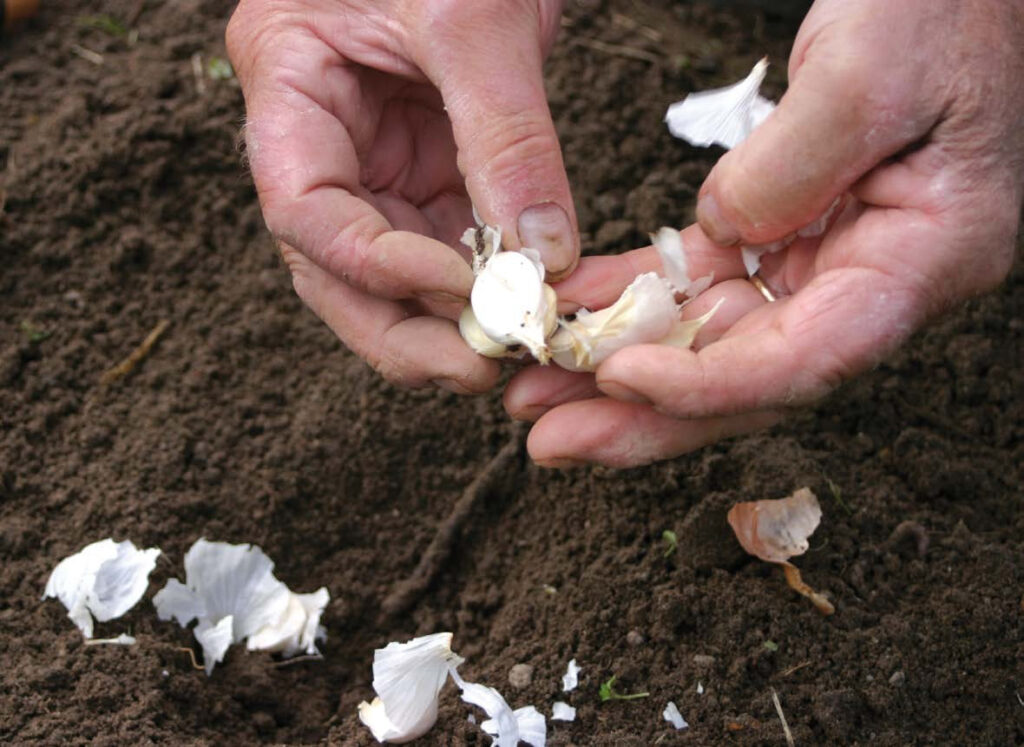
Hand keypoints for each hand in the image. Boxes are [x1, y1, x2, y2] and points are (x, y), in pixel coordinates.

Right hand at [226, 0, 576, 392]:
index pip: (305, 209)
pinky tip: (523, 309)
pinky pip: (445, 244)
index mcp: (288, 83)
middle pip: (335, 267)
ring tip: (507, 354)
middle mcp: (320, 136)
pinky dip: (483, 285)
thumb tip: (542, 256)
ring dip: (445, 321)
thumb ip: (506, 138)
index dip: (375, 264)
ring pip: (389, 272)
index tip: (459, 292)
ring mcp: (373, 157)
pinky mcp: (426, 166)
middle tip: (478, 368)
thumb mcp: (477, 19)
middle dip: (404, 326)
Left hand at [504, 0, 1022, 466]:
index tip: (620, 379)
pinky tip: (569, 309)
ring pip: (708, 339)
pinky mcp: (776, 229)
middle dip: (642, 413)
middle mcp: (867, 281)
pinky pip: (692, 278)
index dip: (709, 384)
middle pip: (746, 376)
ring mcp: (818, 261)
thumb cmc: (940, 11)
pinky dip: (627, 296)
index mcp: (921, 261)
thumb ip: (797, 162)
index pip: (808, 358)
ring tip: (533, 388)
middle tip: (550, 436)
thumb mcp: (872, 71)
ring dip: (616, 366)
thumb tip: (724, 228)